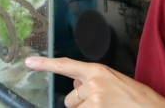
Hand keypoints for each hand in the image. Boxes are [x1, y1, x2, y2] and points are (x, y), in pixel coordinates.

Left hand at [25, 56, 164, 107]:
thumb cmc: (136, 98)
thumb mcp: (113, 81)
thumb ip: (92, 81)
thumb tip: (75, 84)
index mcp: (98, 70)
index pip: (66, 65)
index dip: (45, 64)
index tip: (28, 61)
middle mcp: (93, 82)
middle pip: (70, 99)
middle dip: (81, 104)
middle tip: (103, 103)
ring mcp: (94, 98)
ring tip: (108, 107)